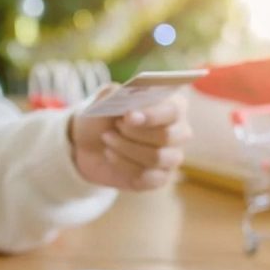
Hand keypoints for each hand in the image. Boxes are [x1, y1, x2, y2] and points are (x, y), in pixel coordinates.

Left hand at [69, 87, 191, 189]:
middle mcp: (179, 132)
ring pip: (156, 158)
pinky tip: (110, 155)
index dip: (151, 115)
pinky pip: (147, 177)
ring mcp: (171, 157)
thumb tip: (119, 91)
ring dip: (126, 148)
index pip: (173, 111)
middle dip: (135, 133)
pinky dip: (123, 165)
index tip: (128, 116)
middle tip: (115, 127)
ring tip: (107, 139)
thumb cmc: (104, 118)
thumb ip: (112, 93)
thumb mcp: (103, 102)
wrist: (90, 146)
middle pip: (167, 136)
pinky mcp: (159, 178)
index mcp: (173, 106)